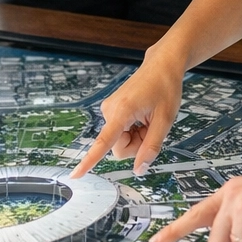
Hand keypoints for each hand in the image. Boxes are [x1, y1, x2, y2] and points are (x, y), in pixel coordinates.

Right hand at [72, 49, 184, 177]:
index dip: (89, 160)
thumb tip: (139, 170)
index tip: (75, 174)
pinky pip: (119, 133)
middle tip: (151, 128)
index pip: (104, 142)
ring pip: (119, 142)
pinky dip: (133, 130)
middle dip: (136, 145)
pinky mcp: (111, 111)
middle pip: (118, 148)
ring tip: (148, 119)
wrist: (161, 66)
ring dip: (136, 137)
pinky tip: (142, 117)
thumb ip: (151, 147)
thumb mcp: (165, 120)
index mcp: (122, 111)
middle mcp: (109, 110)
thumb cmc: (165, 88)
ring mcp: (108, 110)